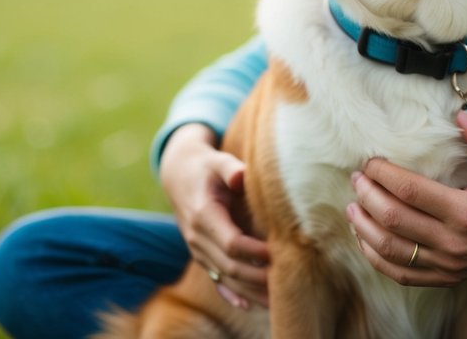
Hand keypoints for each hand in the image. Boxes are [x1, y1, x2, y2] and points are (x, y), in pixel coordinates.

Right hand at [159, 123, 270, 308]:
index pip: (231, 243)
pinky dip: (231, 295)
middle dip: (258, 277)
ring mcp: (197, 250)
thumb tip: (241, 175)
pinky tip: (248, 305)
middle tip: (287, 280)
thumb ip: (230, 168)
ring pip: (224, 278)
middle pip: (229, 266)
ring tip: (277, 301)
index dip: (255, 252)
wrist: (179, 176)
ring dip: (250, 291)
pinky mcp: (201, 256)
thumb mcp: (217, 161)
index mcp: (204, 215)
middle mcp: (197, 237)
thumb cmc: (207, 167)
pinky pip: (215, 280)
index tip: (279, 253)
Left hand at [346, 110, 466, 286]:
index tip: (370, 161)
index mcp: (466, 212)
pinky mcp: (447, 276)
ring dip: (365, 229)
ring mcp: (448, 264)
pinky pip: (402, 273)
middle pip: (393, 220)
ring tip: (352, 207)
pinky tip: (366, 240)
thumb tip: (460, 114)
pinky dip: (378, 258)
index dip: (384, 174)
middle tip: (357, 178)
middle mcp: (453, 242)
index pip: (410, 191)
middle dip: (368, 196)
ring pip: (392, 250)